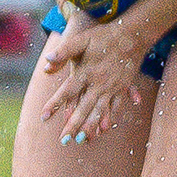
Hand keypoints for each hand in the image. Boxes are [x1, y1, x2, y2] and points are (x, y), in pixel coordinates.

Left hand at [34, 21, 151, 145]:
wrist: (133, 35)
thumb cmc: (103, 37)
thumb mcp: (80, 40)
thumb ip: (63, 51)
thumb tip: (46, 62)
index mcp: (85, 73)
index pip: (67, 92)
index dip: (55, 105)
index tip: (44, 117)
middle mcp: (99, 83)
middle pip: (84, 107)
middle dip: (73, 125)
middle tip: (63, 141)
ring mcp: (112, 87)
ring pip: (100, 110)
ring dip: (91, 126)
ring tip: (82, 140)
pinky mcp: (122, 87)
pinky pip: (116, 106)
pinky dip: (110, 118)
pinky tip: (105, 129)